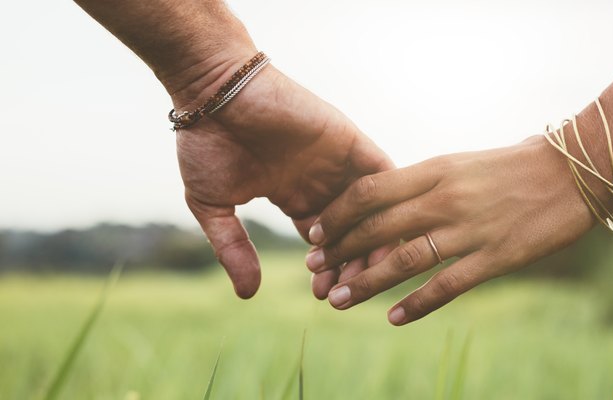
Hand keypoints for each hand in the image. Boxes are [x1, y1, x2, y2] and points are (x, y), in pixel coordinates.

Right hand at [175, 62, 391, 298]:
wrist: (213, 91)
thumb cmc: (206, 141)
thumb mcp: (214, 205)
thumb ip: (233, 247)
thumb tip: (248, 295)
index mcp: (294, 195)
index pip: (324, 242)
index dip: (328, 269)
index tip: (324, 296)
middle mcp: (321, 181)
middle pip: (352, 231)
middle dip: (351, 264)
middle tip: (348, 292)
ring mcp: (338, 161)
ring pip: (371, 208)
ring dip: (371, 240)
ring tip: (365, 273)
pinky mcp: (349, 140)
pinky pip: (381, 173)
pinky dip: (387, 201)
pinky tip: (386, 233)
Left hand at [306, 136, 602, 324]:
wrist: (575, 169)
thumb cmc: (516, 164)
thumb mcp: (460, 163)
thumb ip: (424, 183)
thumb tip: (386, 204)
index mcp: (434, 169)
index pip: (368, 192)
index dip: (336, 214)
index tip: (315, 231)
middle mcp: (445, 198)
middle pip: (376, 228)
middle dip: (339, 250)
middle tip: (314, 270)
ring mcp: (470, 229)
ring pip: (404, 260)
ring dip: (367, 282)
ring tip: (339, 299)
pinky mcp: (495, 257)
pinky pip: (447, 285)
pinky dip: (417, 304)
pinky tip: (394, 318)